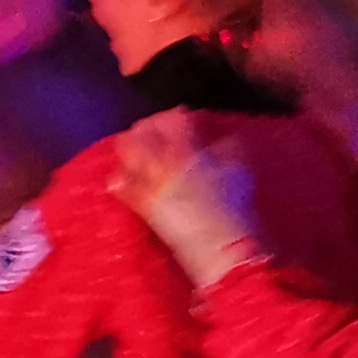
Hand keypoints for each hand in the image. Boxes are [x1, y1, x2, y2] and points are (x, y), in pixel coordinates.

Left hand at [111, 112, 261, 282]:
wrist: (221, 242)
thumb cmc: (234, 207)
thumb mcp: (238, 172)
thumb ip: (229, 152)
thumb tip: (228, 141)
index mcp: (190, 149)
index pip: (173, 119)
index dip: (172, 115)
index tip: (177, 117)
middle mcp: (166, 160)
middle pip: (142, 132)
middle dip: (144, 130)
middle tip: (150, 134)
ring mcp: (151, 182)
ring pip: (127, 154)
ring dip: (129, 150)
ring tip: (135, 154)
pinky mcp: (143, 204)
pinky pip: (123, 187)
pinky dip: (120, 182)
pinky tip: (120, 181)